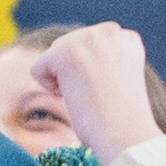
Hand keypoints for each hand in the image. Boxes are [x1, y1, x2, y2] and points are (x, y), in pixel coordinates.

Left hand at [40, 19, 165, 158]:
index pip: (87, 49)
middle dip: (74, 74)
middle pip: (66, 48)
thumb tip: (77, 64)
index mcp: (126, 38)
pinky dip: (50, 88)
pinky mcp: (66, 51)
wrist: (126, 134)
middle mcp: (109, 31)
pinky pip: (38, 69)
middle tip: (98, 95)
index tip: (110, 92)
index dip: (91, 75)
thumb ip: (102, 62)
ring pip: (52, 57)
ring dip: (64, 81)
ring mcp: (88, 38)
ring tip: (90, 95)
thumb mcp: (117, 80)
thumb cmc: (122, 120)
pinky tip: (76, 97)